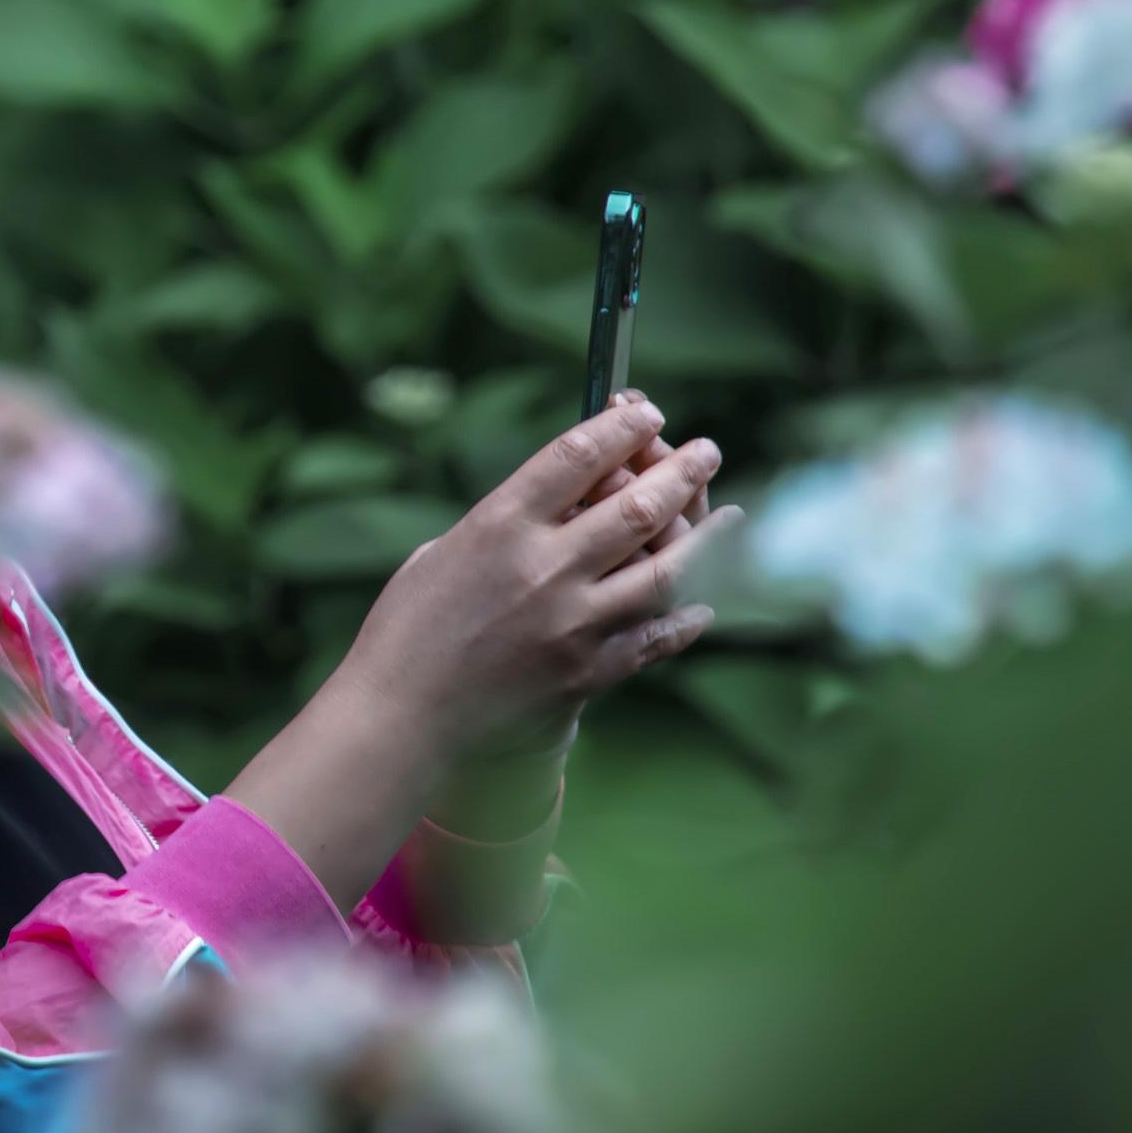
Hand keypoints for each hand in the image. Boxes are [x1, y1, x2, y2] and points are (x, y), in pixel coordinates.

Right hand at [345, 396, 737, 772]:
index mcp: (498, 526)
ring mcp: (571, 624)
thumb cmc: (405, 632)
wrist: (401, 719)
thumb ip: (501, 528)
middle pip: (636, 505)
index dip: (621, 427)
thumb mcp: (440, 555)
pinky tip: (704, 603)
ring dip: (706, 537)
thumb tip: (560, 505)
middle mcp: (543, 568)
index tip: (647, 413)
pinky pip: (654, 638)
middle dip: (680, 470)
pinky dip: (685, 618)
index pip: (577, 456)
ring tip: (730, 515)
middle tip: (705, 451)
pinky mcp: (586, 674)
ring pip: (664, 570)